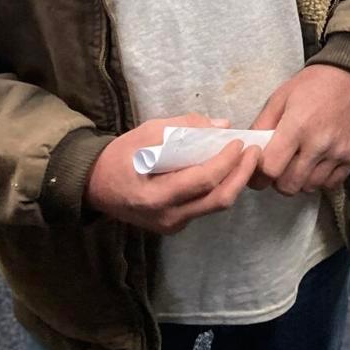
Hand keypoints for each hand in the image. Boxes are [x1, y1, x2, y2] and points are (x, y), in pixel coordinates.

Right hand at [85, 114, 258, 234]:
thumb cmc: (120, 157)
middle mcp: (167, 217)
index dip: (227, 161)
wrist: (94, 187)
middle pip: (218, 200)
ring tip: (247, 158)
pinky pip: (205, 206)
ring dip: (235, 181)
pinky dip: (221, 187)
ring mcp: (172, 224)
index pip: (203, 180)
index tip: (239, 142)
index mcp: (155, 196)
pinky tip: (229, 169)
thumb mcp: (147, 132)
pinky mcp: (176, 224)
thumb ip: (184, 127)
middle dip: (242, 174)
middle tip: (255, 151)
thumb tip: (221, 125)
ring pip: (215, 205)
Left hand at [249, 65, 349, 195]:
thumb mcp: (280, 98)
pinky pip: (331, 184)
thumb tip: (248, 151)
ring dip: (299, 181)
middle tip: (279, 168)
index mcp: (297, 126)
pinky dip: (320, 180)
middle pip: (289, 185)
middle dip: (278, 181)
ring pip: (309, 187)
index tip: (260, 169)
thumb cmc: (313, 84)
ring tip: (299, 164)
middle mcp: (319, 144)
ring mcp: (339, 152)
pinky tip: (317, 165)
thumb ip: (261, 125)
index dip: (260, 174)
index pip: (271, 169)